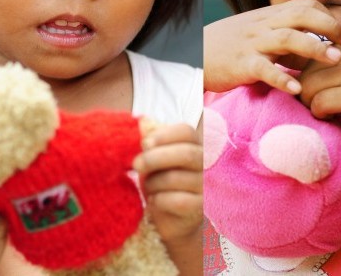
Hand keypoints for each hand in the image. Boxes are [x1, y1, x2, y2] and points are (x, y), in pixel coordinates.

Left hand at [134, 123, 202, 242]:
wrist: (170, 219)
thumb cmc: (161, 182)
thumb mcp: (153, 158)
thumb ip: (150, 139)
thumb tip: (143, 121)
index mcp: (194, 145)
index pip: (187, 131)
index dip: (164, 135)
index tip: (144, 143)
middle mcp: (205, 163)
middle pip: (186, 153)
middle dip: (155, 158)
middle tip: (136, 164)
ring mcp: (205, 186)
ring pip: (177, 178)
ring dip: (154, 183)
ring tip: (149, 187)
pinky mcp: (200, 208)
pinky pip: (179, 201)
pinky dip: (160, 200)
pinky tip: (155, 201)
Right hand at [203, 0, 340, 93]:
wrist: (194, 55)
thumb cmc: (232, 46)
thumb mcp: (259, 33)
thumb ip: (286, 35)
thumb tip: (318, 45)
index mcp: (269, 16)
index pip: (305, 5)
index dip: (328, 16)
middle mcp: (263, 25)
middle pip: (301, 15)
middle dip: (329, 26)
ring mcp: (252, 43)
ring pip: (286, 38)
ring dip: (314, 48)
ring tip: (336, 60)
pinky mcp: (241, 65)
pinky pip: (264, 69)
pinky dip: (282, 78)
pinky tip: (298, 88)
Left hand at [298, 34, 340, 134]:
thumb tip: (322, 65)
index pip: (314, 47)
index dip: (307, 66)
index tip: (312, 80)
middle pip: (306, 67)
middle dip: (305, 86)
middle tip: (314, 100)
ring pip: (308, 86)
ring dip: (309, 101)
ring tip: (321, 108)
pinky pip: (320, 103)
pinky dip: (319, 112)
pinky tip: (331, 116)